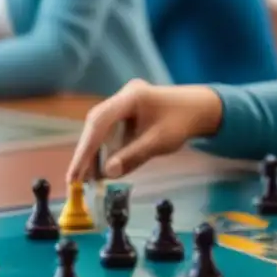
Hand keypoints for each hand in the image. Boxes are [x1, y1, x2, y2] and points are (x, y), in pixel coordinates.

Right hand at [66, 79, 222, 182]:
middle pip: (96, 123)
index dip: (85, 149)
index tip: (75, 174)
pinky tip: (103, 166)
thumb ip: (133, 156)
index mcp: (131, 97)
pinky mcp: (127, 110)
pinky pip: (111, 129)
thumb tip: (108, 173)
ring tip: (87, 178)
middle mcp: (124, 95)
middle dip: (86, 152)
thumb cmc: (183, 122)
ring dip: (94, 152)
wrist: (201, 108)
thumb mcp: (159, 142)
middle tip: (76, 180)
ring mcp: (125, 101)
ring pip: (101, 127)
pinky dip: (106, 147)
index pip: (99, 122)